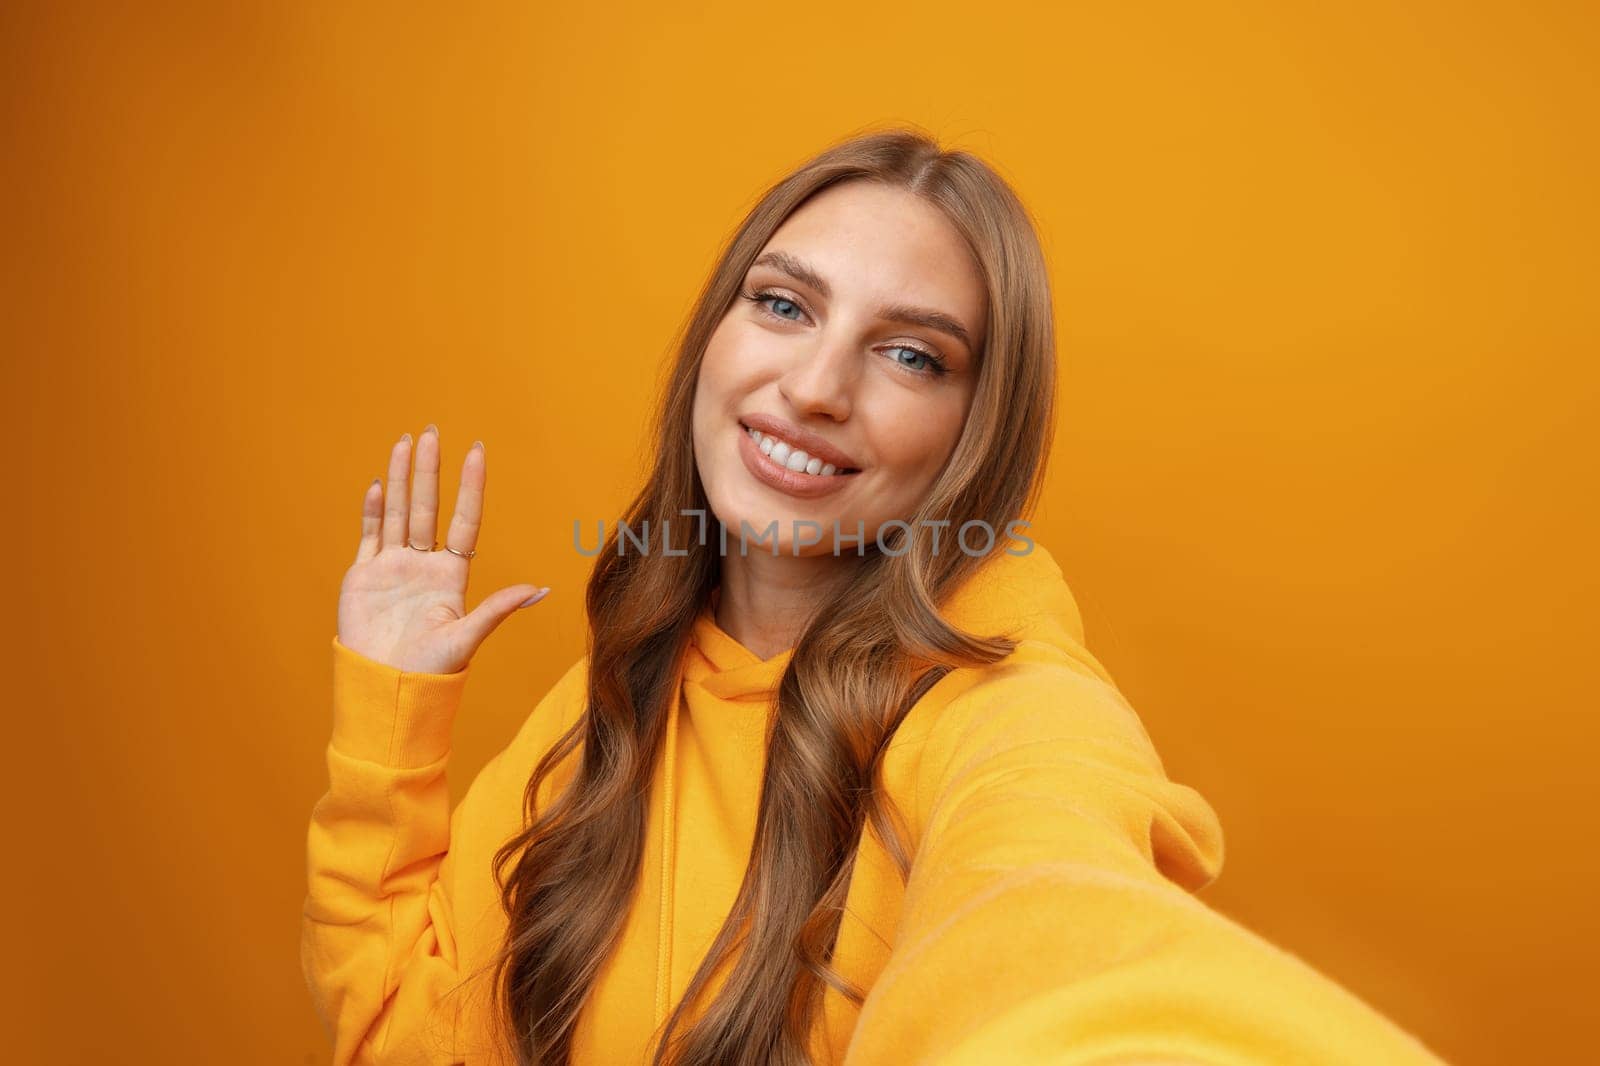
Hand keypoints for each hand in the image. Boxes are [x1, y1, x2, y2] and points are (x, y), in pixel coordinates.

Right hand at [336, 425, 547, 673]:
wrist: (387, 689)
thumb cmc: (432, 670)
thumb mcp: (468, 637)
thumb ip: (497, 609)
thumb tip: (541, 590)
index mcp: (452, 575)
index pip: (464, 520)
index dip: (470, 487)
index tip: (476, 452)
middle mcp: (424, 565)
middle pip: (428, 507)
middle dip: (430, 470)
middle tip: (431, 431)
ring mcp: (393, 568)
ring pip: (398, 513)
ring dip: (400, 479)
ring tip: (404, 443)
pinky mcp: (363, 576)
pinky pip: (369, 535)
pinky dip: (373, 510)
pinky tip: (377, 485)